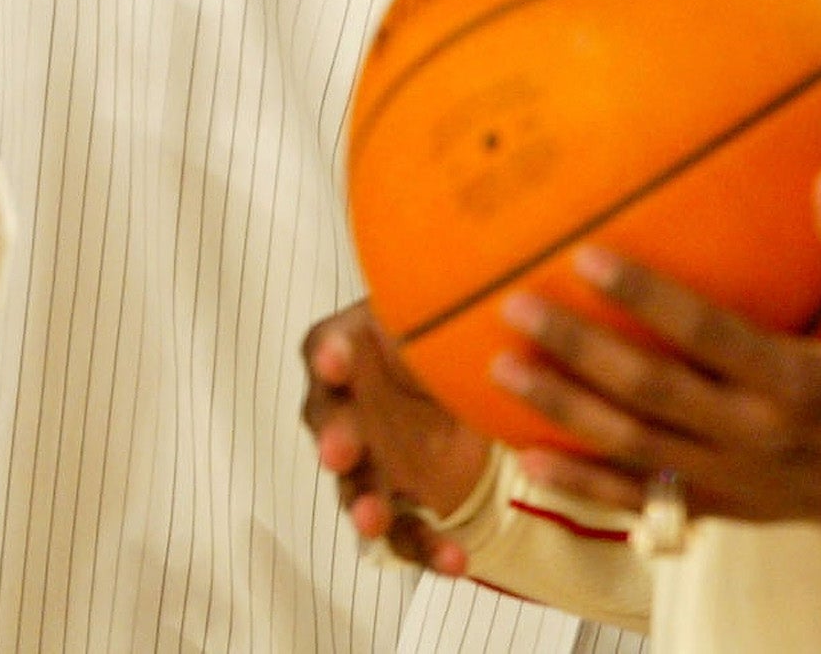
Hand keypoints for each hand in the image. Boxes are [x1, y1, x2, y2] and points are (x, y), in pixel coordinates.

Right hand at [300, 300, 491, 573]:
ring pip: (353, 486)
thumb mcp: (446, 316)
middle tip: (338, 450)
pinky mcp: (397, 504)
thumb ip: (454, 298)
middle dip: (333, 435)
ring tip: (372, 519)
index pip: (326, 348)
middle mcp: (349, 407)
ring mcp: (370, 461)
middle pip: (327, 422)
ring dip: (361, 504)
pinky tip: (456, 561)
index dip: (329, 355)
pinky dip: (427, 548)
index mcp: (355, 349)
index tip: (337, 357)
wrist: (469, 395)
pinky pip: (404, 533)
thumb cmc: (442, 341)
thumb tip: (494, 259)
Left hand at [492, 168, 820, 540]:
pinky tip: (530, 463)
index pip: (707, 336)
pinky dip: (587, 487)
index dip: (646, 297)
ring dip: (564, 415)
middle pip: (651, 396)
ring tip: (500, 374)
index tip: (587, 255)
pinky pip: (648, 500)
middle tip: (515, 310)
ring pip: (636, 450)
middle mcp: (764, 438)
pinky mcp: (734, 509)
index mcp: (806, 383)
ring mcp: (743, 481)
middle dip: (578, 353)